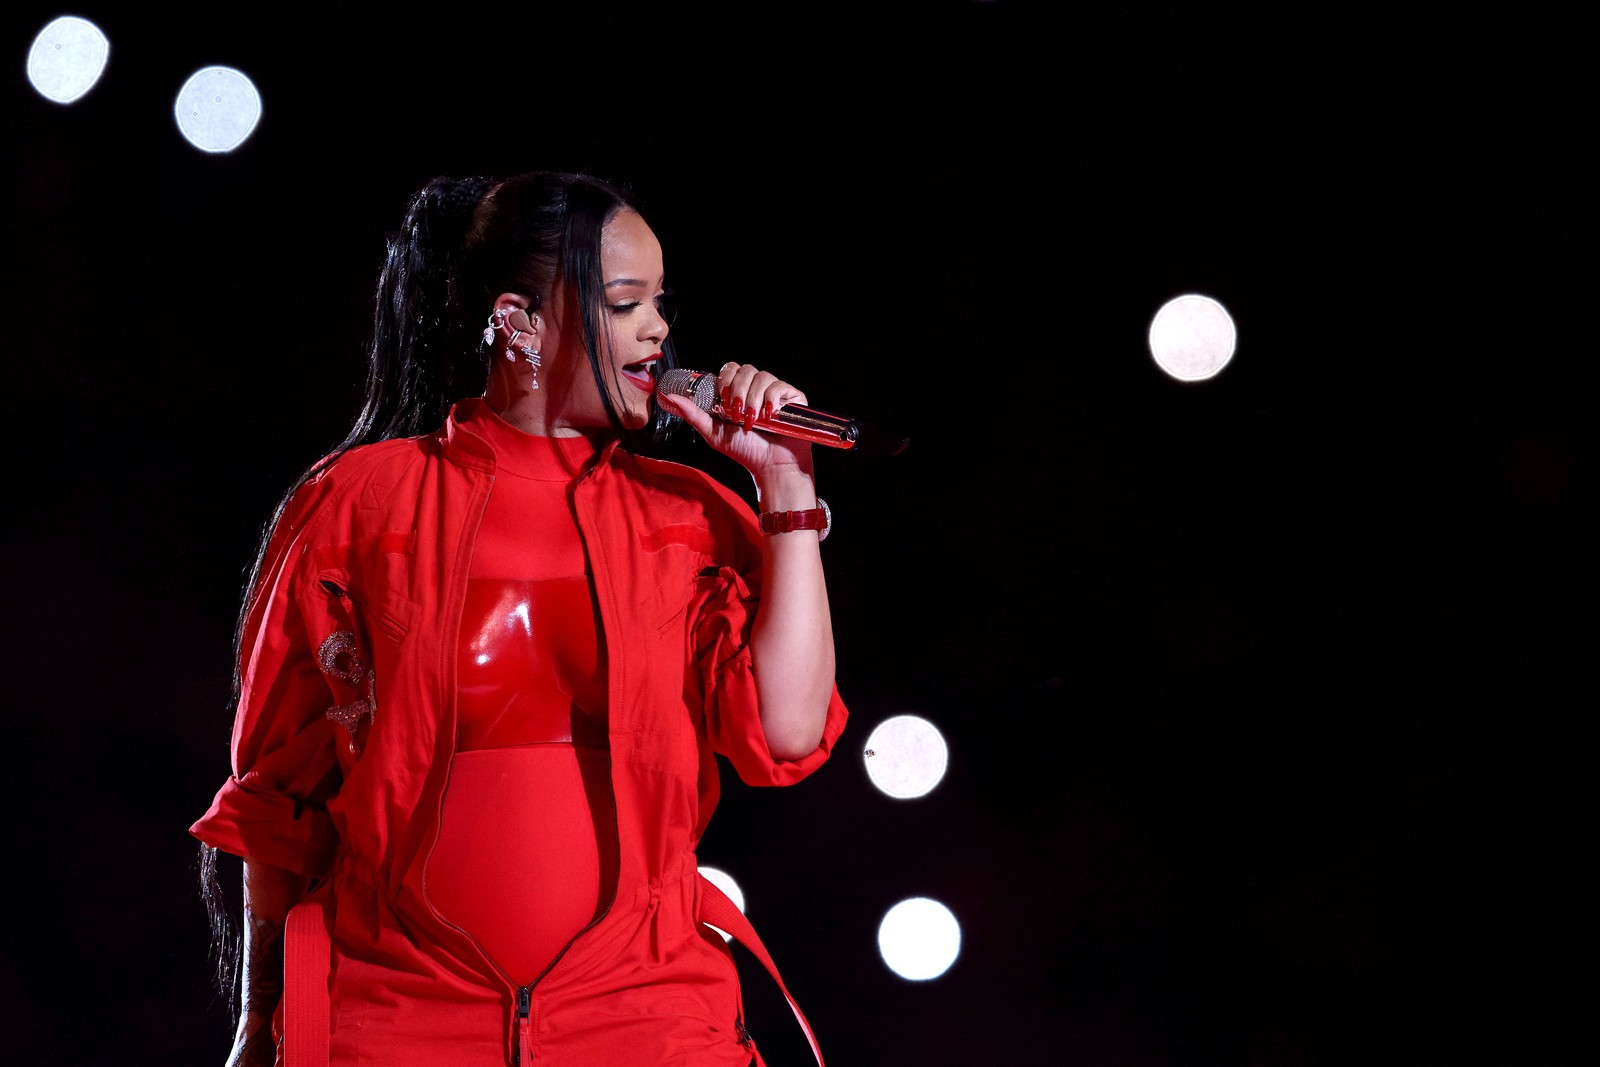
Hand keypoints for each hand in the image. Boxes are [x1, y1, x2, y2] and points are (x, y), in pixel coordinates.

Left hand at [657, 362, 815, 479]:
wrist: (771, 466)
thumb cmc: (745, 451)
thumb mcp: (713, 432)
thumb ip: (692, 414)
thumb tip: (667, 396)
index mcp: (739, 392)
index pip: (730, 369)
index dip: (726, 380)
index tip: (724, 401)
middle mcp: (757, 388)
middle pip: (745, 369)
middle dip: (737, 390)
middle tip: (736, 413)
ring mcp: (775, 392)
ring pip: (762, 376)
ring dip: (753, 399)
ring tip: (752, 420)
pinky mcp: (793, 397)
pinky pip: (780, 385)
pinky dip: (772, 399)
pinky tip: (769, 415)